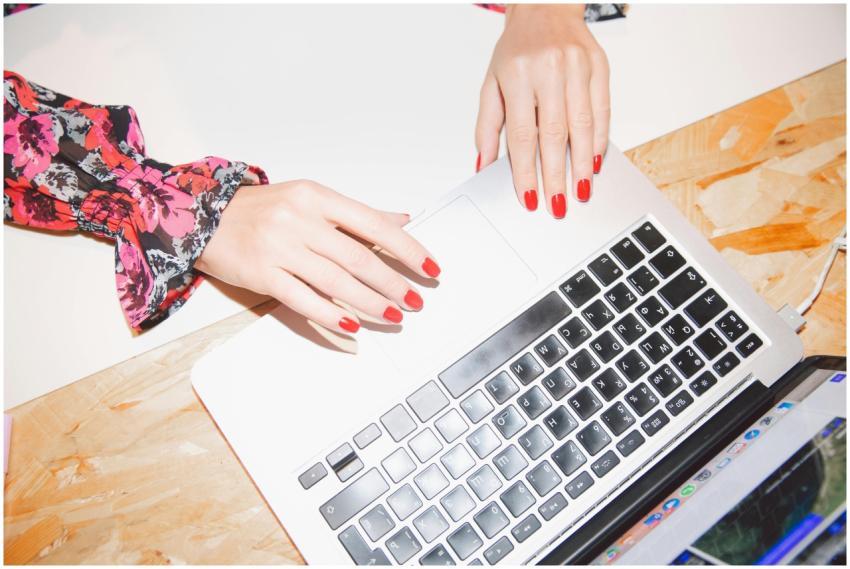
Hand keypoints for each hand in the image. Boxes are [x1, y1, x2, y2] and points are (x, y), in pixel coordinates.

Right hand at [196, 180, 440, 333]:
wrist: (205, 217)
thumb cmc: (264, 210)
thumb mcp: (312, 200)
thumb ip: (357, 215)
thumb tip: (402, 220)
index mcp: (319, 197)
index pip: (374, 225)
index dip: (408, 249)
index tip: (430, 268)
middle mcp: (301, 219)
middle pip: (359, 257)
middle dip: (393, 282)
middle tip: (414, 300)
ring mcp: (280, 246)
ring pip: (336, 280)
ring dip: (370, 301)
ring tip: (394, 314)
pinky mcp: (262, 273)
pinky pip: (304, 299)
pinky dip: (332, 314)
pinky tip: (354, 323)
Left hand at [475, 4, 609, 217]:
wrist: (545, 7)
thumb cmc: (517, 49)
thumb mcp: (492, 83)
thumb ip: (487, 126)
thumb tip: (484, 165)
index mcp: (517, 75)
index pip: (521, 135)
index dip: (526, 170)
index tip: (529, 196)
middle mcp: (549, 70)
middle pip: (554, 135)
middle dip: (556, 175)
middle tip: (558, 204)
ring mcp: (577, 67)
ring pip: (583, 125)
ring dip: (583, 164)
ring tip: (581, 189)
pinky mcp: (599, 66)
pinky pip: (603, 109)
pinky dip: (600, 139)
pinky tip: (596, 161)